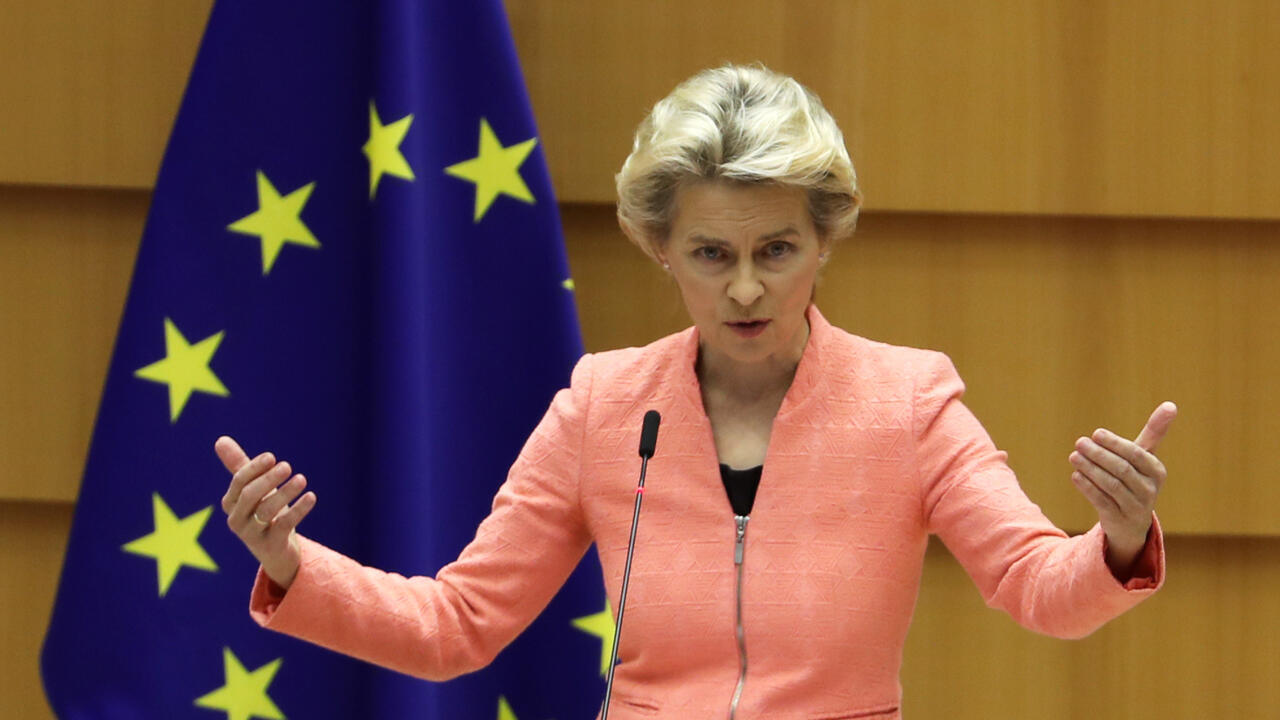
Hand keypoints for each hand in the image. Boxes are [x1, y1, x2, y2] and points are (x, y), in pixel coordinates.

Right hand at [215, 436, 316, 589]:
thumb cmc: (262, 513)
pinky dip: (299, 509)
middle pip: (250, 495)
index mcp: (231, 503)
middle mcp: (237, 520)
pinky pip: (285, 525)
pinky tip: (311, 496)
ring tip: (301, 479)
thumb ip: (239, 466)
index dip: (254, 467)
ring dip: (285, 492)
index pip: (239, 481)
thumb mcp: (252, 490)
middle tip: (287, 466)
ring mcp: (253, 534)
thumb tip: (220, 439)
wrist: (277, 553)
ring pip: (267, 510)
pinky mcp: (271, 545)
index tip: (272, 457)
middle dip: (268, 479)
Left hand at [1068, 401, 1176, 573]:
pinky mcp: (1118, 519)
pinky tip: (1076, 475)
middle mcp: (1149, 490)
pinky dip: (1087, 487)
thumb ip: (1154, 432)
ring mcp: (1135, 507)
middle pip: (1122, 469)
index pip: (1137, 454)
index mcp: (1156, 471)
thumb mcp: (1145, 457)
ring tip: (1074, 456)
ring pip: (1111, 485)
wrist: (1131, 521)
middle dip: (1099, 455)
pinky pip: (1102, 501)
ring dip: (1090, 469)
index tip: (1096, 434)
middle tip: (1080, 442)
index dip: (1116, 444)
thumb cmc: (1136, 479)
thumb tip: (1171, 404)